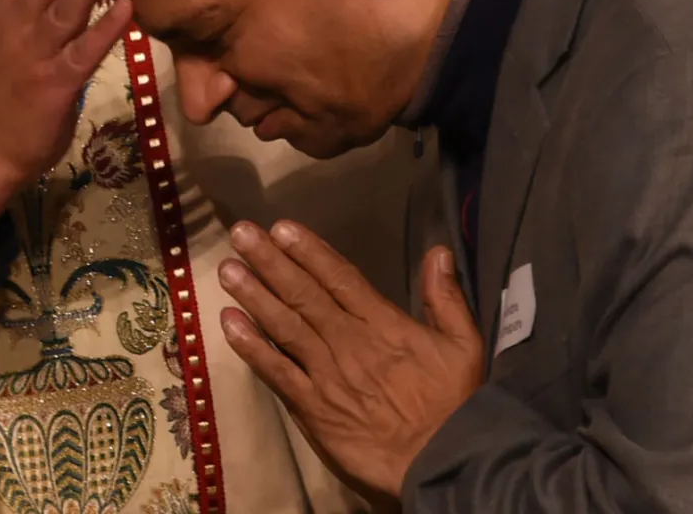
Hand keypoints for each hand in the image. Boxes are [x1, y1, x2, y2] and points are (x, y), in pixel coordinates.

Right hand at [0, 0, 132, 225]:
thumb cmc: (7, 90)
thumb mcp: (13, 36)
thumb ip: (37, 3)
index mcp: (7, 9)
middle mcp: (18, 25)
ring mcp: (36, 54)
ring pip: (63, 7)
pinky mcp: (55, 84)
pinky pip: (84, 52)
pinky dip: (105, 29)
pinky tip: (126, 7)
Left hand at [219, 223, 483, 504]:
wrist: (443, 463)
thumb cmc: (455, 405)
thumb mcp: (465, 347)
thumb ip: (447, 299)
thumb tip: (438, 252)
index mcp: (384, 325)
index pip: (340, 279)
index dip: (310, 251)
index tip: (282, 227)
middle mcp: (348, 342)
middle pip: (304, 295)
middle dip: (270, 262)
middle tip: (241, 234)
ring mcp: (326, 375)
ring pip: (284, 327)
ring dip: (254, 295)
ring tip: (227, 268)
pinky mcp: (312, 407)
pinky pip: (276, 372)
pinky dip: (251, 347)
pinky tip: (228, 323)